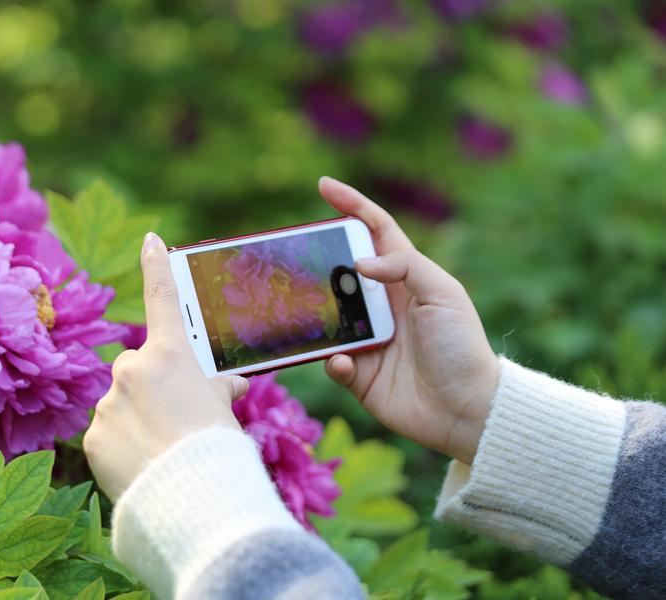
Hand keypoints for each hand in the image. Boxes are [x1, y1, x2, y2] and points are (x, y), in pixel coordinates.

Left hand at [84, 232, 248, 499]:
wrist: (194, 501)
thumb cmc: (219, 450)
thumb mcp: (223, 412)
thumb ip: (216, 391)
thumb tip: (228, 386)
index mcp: (171, 354)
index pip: (164, 298)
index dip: (157, 265)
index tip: (151, 239)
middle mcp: (133, 368)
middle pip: (138, 369)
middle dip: (152, 389)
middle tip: (175, 422)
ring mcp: (108, 402)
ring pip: (120, 404)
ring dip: (136, 420)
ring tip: (160, 453)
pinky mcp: (92, 436)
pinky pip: (107, 434)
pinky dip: (121, 446)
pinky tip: (141, 466)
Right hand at [320, 177, 499, 464]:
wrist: (467, 410)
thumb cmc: (462, 346)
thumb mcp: (443, 293)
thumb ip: (404, 267)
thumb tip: (359, 264)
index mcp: (405, 279)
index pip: (375, 232)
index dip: (351, 206)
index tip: (324, 186)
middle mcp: (382, 305)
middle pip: (340, 272)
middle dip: (318, 261)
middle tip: (294, 254)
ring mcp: (368, 339)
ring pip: (327, 316)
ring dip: (316, 313)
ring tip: (303, 308)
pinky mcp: (359, 374)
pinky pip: (332, 361)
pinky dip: (334, 360)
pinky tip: (346, 361)